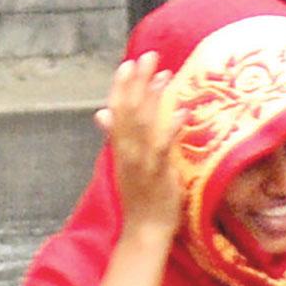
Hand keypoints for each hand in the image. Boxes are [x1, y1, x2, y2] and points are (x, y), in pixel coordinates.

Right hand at [96, 53, 183, 240]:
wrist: (144, 230)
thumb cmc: (141, 197)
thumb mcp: (125, 163)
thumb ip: (116, 136)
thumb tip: (102, 112)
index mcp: (119, 148)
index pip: (116, 111)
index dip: (121, 86)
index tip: (129, 63)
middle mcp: (127, 151)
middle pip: (128, 110)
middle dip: (137, 81)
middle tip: (148, 55)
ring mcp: (140, 161)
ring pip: (143, 123)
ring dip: (154, 97)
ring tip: (164, 73)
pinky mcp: (156, 173)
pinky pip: (163, 146)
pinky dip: (171, 127)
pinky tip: (183, 112)